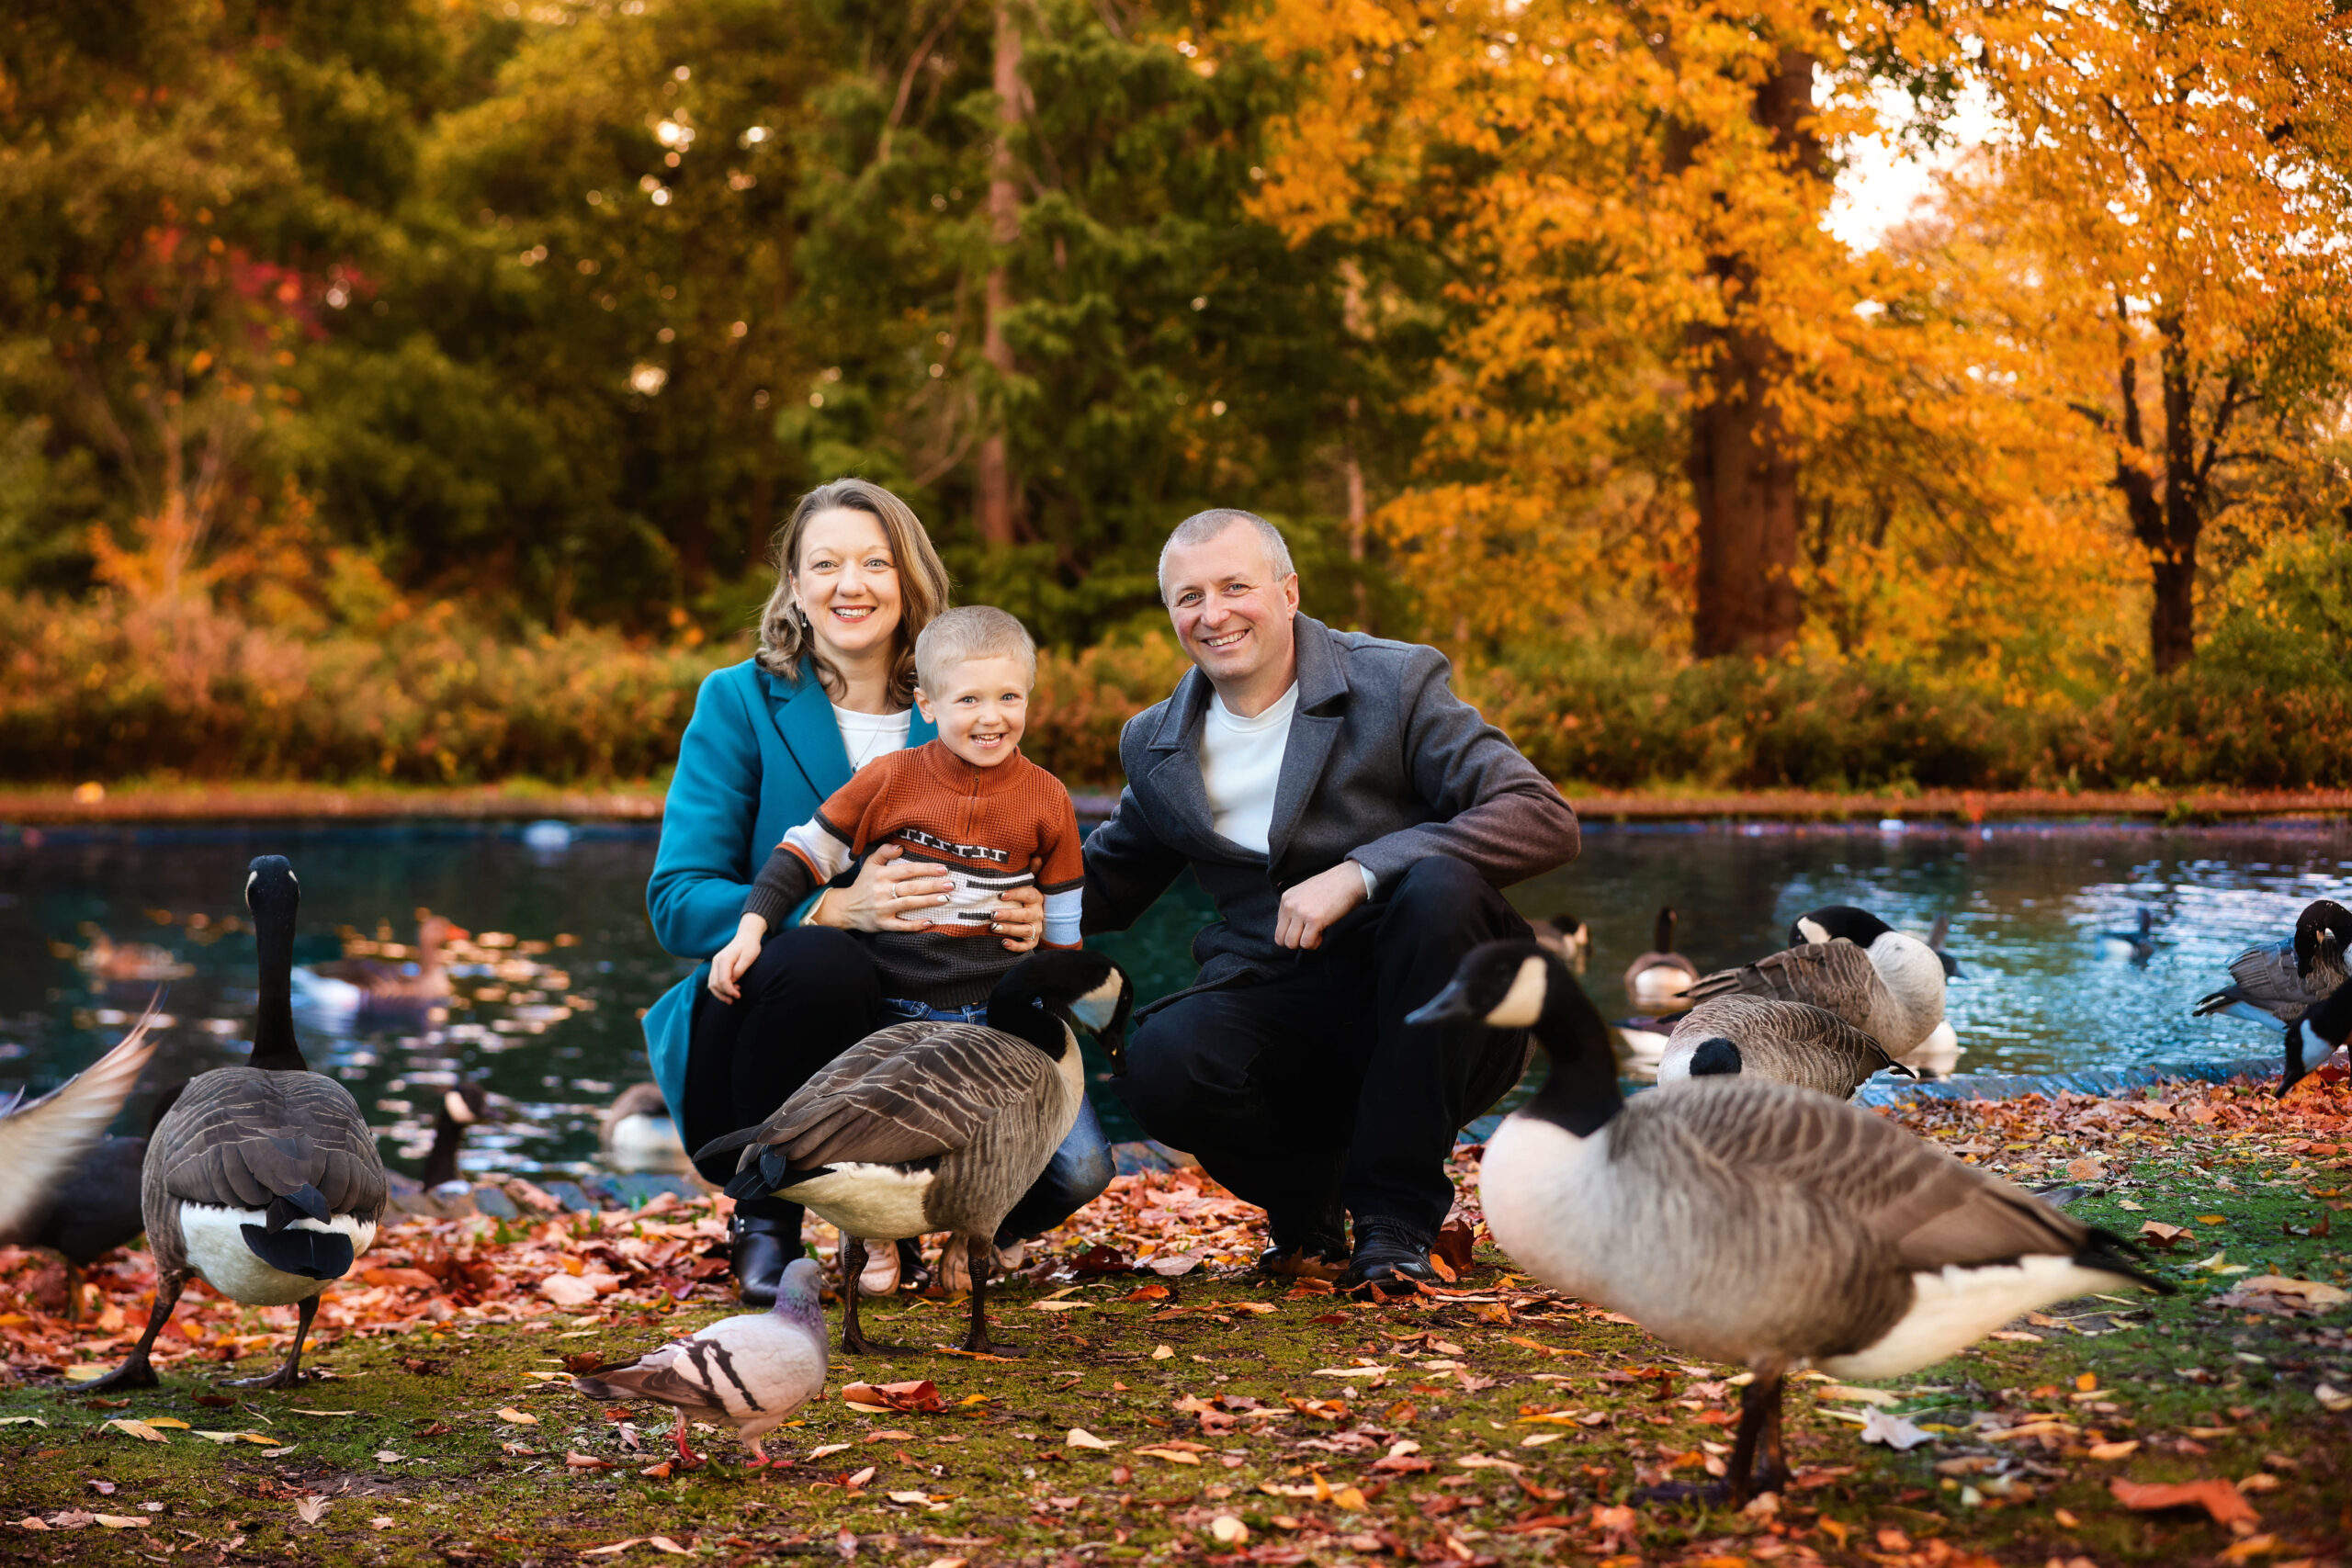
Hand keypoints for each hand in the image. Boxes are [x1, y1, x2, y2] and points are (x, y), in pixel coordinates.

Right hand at [707, 917, 766, 1002]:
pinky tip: (731, 990)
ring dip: (721, 994)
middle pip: (714, 984)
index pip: (722, 981)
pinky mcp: (716, 966)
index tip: (739, 995)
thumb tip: (733, 981)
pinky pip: (714, 981)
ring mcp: (715, 963)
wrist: (746, 936)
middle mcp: (716, 961)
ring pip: (711, 984)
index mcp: (724, 959)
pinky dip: (720, 988)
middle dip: (724, 995)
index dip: (730, 991)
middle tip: (736, 999)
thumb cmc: (750, 946)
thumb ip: (740, 970)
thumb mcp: (749, 957)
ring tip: (733, 998)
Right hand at [812, 843, 955, 932]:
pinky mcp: (882, 924)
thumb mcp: (870, 864)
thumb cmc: (863, 884)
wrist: (845, 908)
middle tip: (951, 884)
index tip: (944, 869)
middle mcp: (882, 891)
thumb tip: (900, 847)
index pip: (908, 870)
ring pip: (909, 904)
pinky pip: (901, 926)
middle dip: (933, 885)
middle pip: (912, 887)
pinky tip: (930, 922)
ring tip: (946, 899)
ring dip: (928, 901)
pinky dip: (915, 925)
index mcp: (882, 875)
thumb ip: (884, 852)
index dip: (926, 869)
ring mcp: (883, 908)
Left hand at [992, 877, 1044, 953]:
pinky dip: (1016, 946)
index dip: (1016, 894)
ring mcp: (1036, 928)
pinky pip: (1027, 946)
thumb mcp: (1027, 882)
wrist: (1032, 918)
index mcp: (1036, 898)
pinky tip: (1003, 943)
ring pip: (1026, 930)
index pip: (1029, 894)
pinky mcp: (1033, 941)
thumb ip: (1030, 870)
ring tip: (994, 927)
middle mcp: (1038, 913)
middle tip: (992, 914)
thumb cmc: (1024, 898)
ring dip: (1010, 929)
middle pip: (1026, 915)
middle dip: (1009, 915)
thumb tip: (1036, 855)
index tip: (1001, 895)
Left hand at [1276, 861, 1369, 950]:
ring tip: (1316, 935)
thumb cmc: (1331, 888)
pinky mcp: (1314, 919)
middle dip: (1296, 942)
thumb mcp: (1304, 893)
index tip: (1305, 929)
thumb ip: (1295, 908)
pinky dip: (1314, 944)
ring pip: (1291, 943)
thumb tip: (1293, 928)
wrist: (1348, 880)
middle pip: (1281, 939)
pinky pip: (1306, 943)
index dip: (1293, 933)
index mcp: (1286, 898)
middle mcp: (1290, 905)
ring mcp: (1301, 912)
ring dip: (1305, 944)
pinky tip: (1321, 935)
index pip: (1279, 927)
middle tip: (1309, 936)